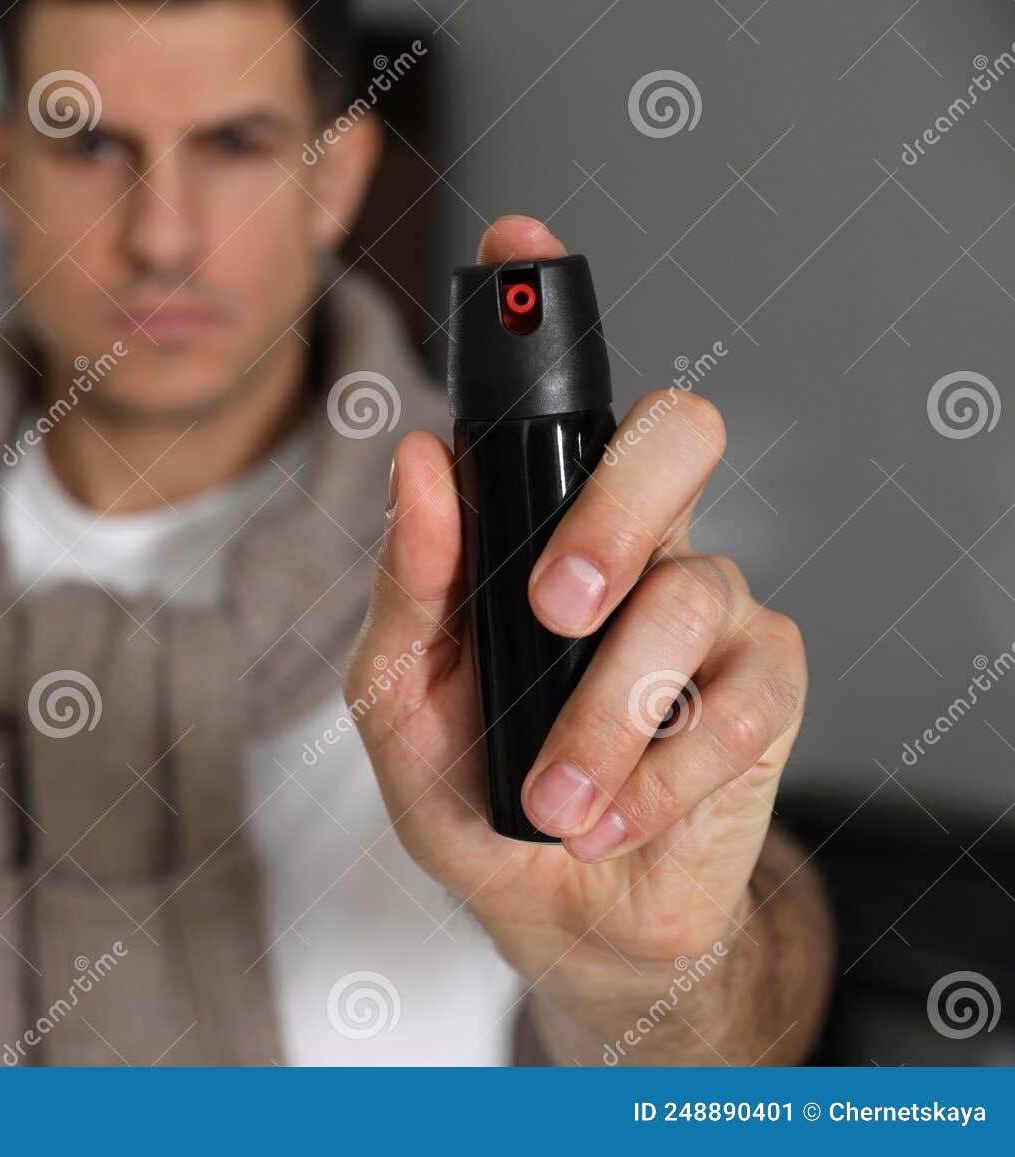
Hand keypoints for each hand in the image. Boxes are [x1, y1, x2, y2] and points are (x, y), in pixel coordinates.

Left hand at [348, 216, 808, 1030]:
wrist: (561, 912)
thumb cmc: (476, 791)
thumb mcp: (398, 699)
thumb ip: (407, 588)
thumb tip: (416, 464)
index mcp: (540, 531)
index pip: (558, 403)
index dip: (545, 310)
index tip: (517, 242)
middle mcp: (635, 546)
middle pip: (677, 438)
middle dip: (615, 508)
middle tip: (556, 606)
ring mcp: (709, 610)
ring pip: (697, 591)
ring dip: (609, 713)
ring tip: (553, 795)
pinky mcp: (764, 690)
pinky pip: (740, 696)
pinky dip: (661, 771)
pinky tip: (611, 814)